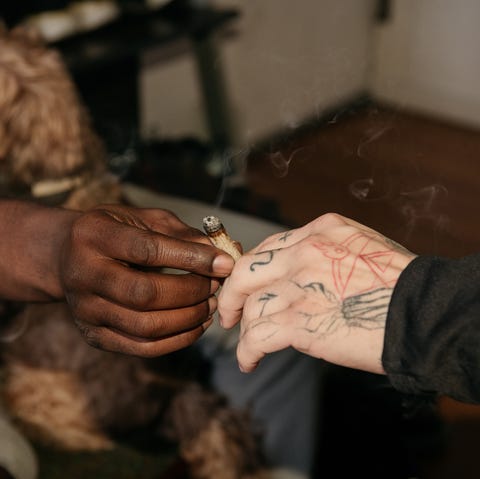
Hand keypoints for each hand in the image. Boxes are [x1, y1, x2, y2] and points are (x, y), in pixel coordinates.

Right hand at [59, 204, 234, 356]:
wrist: (69, 257)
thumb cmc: (118, 232)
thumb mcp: (145, 219)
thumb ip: (182, 234)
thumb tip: (223, 255)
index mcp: (95, 235)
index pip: (148, 250)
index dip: (191, 258)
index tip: (224, 263)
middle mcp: (84, 274)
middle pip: (145, 294)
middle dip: (191, 292)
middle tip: (215, 286)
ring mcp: (86, 310)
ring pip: (146, 326)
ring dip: (188, 318)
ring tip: (210, 304)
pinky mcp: (94, 335)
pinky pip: (142, 348)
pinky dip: (178, 340)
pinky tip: (197, 324)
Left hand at [218, 213, 415, 372]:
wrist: (424, 313)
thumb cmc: (399, 286)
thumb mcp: (361, 249)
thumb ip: (325, 253)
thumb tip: (296, 274)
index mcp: (321, 231)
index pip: (267, 248)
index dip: (250, 272)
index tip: (245, 288)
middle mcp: (305, 252)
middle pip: (246, 271)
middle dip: (231, 295)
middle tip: (229, 315)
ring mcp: (301, 285)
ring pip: (250, 306)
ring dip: (243, 330)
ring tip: (247, 345)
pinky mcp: (302, 321)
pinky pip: (258, 335)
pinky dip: (248, 351)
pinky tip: (250, 360)